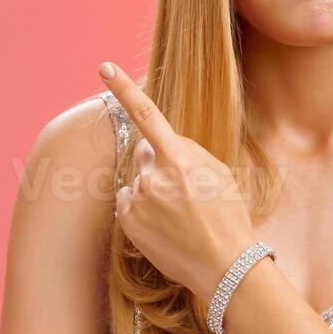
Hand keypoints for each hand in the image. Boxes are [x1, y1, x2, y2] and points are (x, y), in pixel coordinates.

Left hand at [99, 62, 259, 298]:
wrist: (223, 266)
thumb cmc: (228, 218)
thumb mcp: (220, 174)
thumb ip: (189, 152)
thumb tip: (165, 143)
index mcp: (179, 159)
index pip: (146, 115)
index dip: (123, 88)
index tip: (104, 67)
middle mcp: (153, 176)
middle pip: (144, 153)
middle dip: (158, 163)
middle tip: (185, 191)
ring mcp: (137, 199)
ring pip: (138, 181)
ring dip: (153, 190)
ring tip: (179, 216)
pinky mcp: (127, 221)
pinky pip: (128, 202)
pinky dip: (141, 209)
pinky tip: (164, 226)